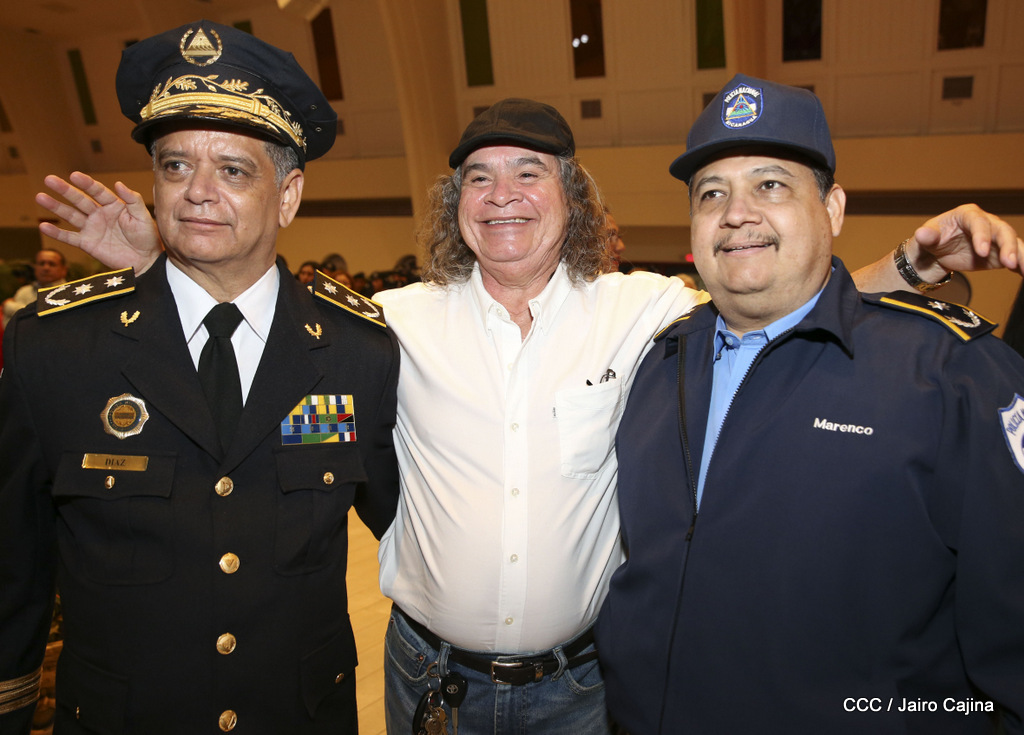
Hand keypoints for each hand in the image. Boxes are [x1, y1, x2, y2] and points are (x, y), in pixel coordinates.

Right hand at [36, 172, 161, 273]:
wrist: (145, 261)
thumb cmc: (147, 237)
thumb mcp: (143, 217)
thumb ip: (133, 200)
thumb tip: (118, 184)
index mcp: (113, 205)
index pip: (97, 191)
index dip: (86, 183)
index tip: (73, 175)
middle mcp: (99, 214)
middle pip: (79, 200)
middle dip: (65, 190)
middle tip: (49, 179)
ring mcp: (92, 228)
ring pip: (71, 215)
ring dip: (55, 207)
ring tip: (40, 197)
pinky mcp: (87, 243)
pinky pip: (70, 237)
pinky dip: (57, 232)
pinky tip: (44, 226)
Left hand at [909, 204, 1023, 278]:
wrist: (937, 253)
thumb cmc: (932, 240)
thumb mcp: (926, 238)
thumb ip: (926, 236)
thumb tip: (921, 234)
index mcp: (967, 214)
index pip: (978, 222)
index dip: (982, 236)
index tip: (982, 252)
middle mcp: (986, 223)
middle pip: (1002, 231)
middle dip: (1007, 246)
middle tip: (1009, 263)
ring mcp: (996, 238)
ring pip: (1014, 243)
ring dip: (1021, 256)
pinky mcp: (1000, 252)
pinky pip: (1016, 256)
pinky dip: (1022, 264)